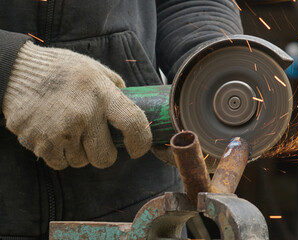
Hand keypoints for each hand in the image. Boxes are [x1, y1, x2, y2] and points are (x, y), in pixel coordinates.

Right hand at [2, 42, 151, 169]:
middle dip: (104, 154)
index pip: (134, 124)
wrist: (15, 70)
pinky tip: (55, 136)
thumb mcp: (93, 68)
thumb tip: (132, 102)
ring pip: (80, 162)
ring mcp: (60, 131)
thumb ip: (115, 86)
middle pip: (105, 158)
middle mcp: (84, 115)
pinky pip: (59, 162)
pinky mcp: (39, 141)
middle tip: (98, 143)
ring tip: (71, 132)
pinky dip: (59, 155)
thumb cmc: (59, 68)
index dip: (141, 142)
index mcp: (102, 94)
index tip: (137, 148)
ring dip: (79, 153)